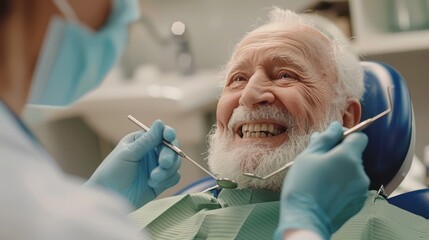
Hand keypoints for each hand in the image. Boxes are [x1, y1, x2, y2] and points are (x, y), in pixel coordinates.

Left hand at [85, 120, 180, 208]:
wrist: (109, 198)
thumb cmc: (112, 172)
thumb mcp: (128, 154)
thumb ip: (146, 141)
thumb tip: (160, 122)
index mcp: (142, 140)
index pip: (161, 133)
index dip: (168, 133)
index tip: (169, 137)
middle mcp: (152, 152)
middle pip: (172, 148)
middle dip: (169, 156)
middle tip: (163, 164)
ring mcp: (157, 167)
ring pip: (175, 163)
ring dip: (167, 171)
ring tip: (152, 179)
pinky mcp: (161, 181)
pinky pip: (174, 177)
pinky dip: (167, 180)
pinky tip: (153, 184)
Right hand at [275, 121, 368, 239]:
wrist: (305, 219)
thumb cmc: (303, 185)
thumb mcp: (308, 156)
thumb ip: (325, 138)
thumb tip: (335, 126)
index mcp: (349, 157)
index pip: (359, 136)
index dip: (346, 134)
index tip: (331, 139)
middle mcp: (360, 171)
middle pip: (354, 154)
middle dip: (339, 154)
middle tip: (318, 161)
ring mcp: (361, 189)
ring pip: (352, 170)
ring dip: (340, 170)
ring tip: (320, 178)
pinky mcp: (359, 202)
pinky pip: (352, 186)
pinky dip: (342, 185)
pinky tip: (326, 191)